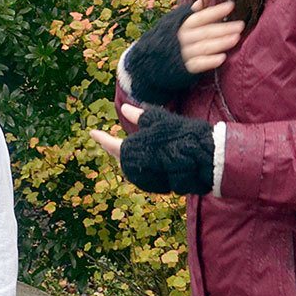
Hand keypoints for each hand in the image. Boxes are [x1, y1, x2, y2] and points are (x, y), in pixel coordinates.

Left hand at [93, 104, 213, 194]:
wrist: (204, 160)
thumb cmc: (180, 136)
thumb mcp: (158, 120)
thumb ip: (139, 116)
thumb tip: (125, 109)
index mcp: (131, 151)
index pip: (111, 144)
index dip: (102, 138)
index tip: (92, 133)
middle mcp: (135, 169)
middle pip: (120, 158)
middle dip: (114, 149)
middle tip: (107, 141)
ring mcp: (147, 180)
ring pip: (132, 169)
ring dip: (128, 159)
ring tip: (125, 150)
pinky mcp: (159, 186)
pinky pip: (145, 176)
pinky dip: (142, 166)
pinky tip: (147, 160)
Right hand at [178, 0, 243, 73]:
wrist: (157, 60)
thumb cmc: (176, 37)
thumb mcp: (182, 21)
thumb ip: (197, 9)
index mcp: (183, 25)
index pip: (201, 16)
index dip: (215, 11)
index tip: (231, 6)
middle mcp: (183, 38)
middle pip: (205, 32)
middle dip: (223, 28)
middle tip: (240, 25)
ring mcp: (184, 53)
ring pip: (203, 47)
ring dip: (220, 43)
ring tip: (236, 39)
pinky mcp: (185, 69)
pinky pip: (197, 65)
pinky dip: (209, 62)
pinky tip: (222, 59)